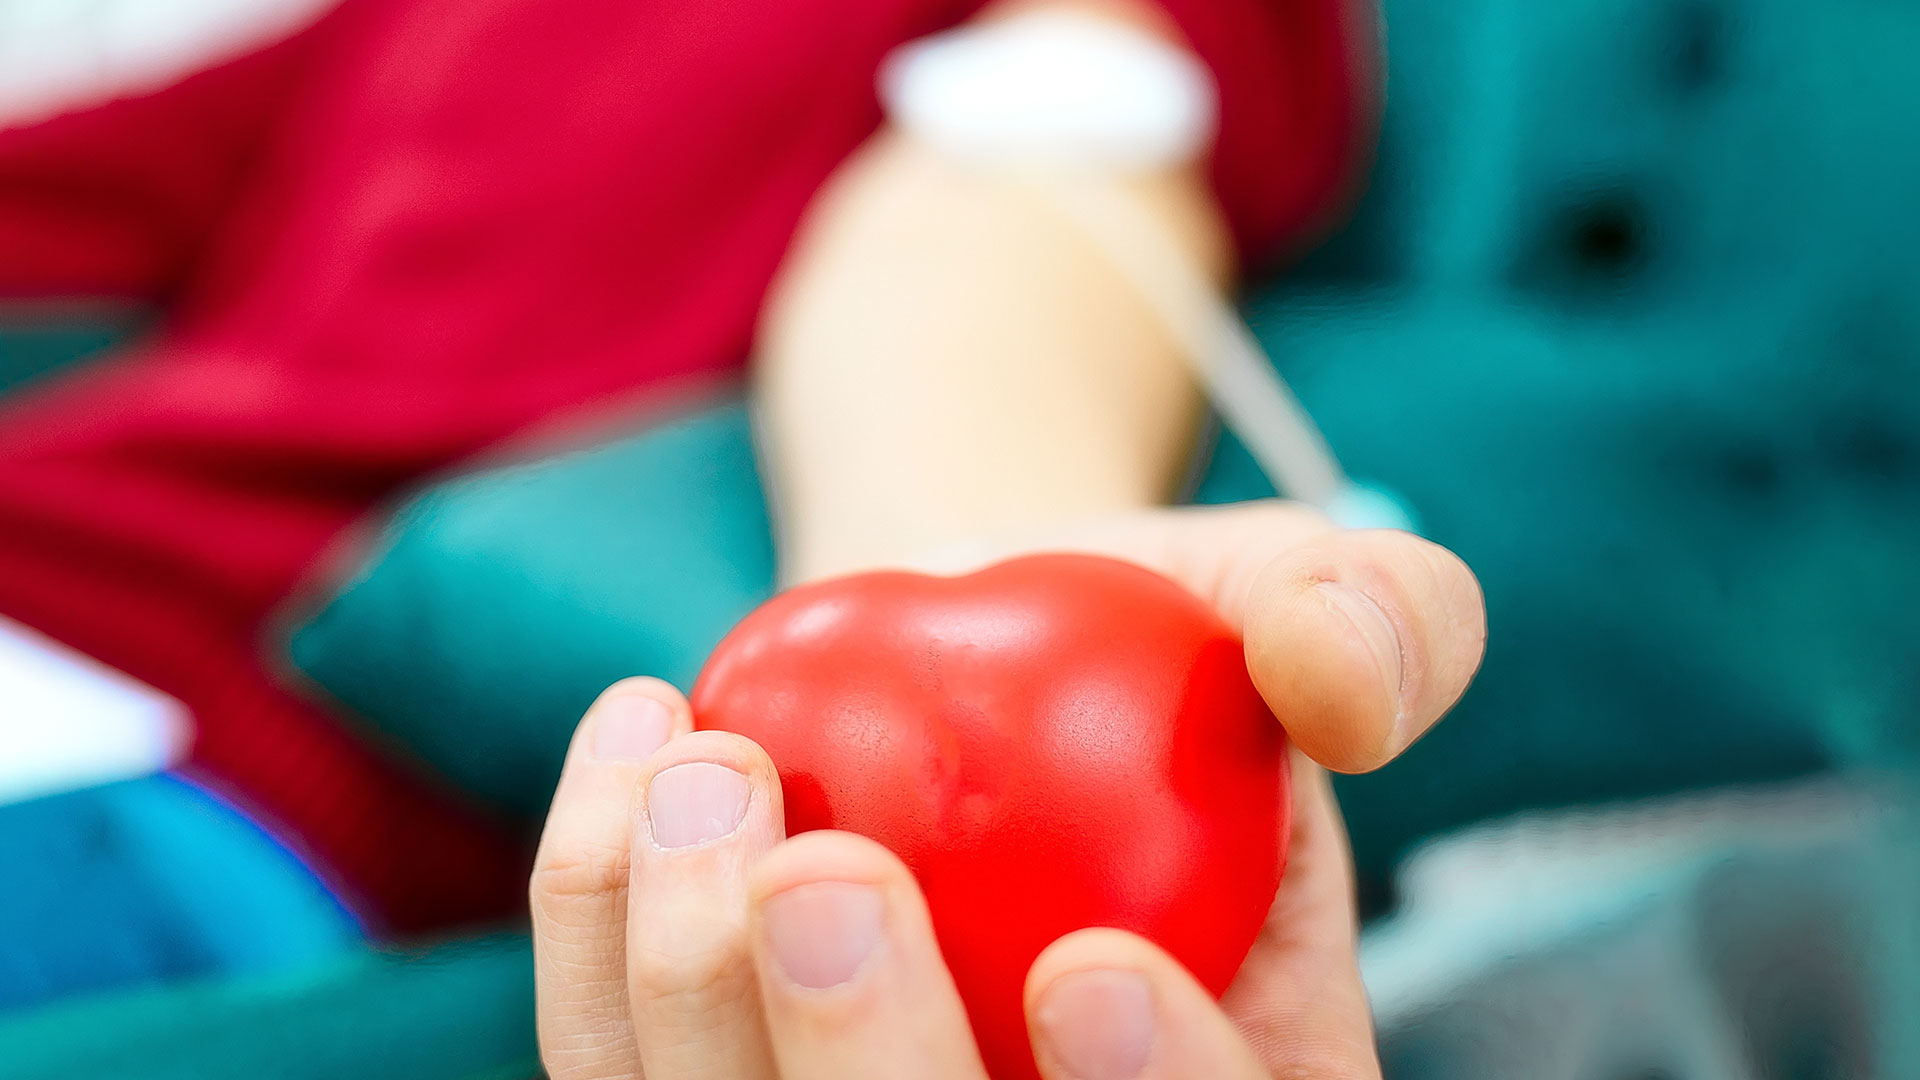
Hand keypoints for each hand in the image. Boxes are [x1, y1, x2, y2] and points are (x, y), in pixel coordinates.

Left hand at [531, 501, 1485, 1077]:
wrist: (972, 634)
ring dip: (685, 992)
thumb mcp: (1287, 593)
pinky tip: (634, 751)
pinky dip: (589, 921)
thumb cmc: (1147, 634)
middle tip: (818, 866)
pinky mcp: (701, 1079)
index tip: (1083, 963)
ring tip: (702, 772)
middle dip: (865, 1069)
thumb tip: (1344, 674)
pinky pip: (613, 1061)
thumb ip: (1374, 618)